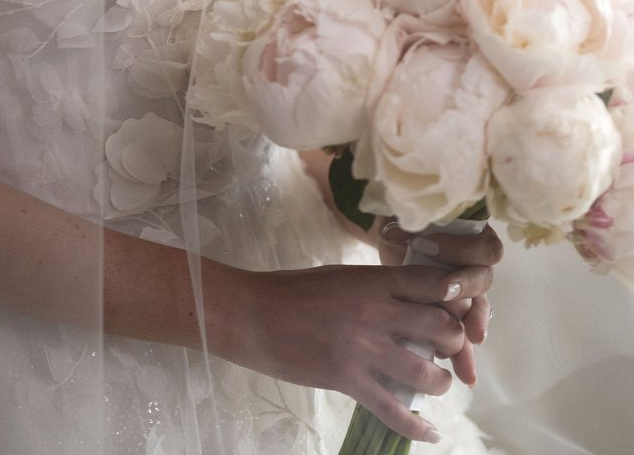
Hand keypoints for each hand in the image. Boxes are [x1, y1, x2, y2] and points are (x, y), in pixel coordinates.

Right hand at [211, 258, 494, 444]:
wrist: (254, 313)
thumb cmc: (293, 290)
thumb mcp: (342, 277)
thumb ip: (377, 289)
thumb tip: (408, 304)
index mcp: (374, 281)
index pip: (434, 284)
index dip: (456, 298)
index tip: (455, 309)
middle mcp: (376, 311)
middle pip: (442, 328)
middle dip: (454, 343)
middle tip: (447, 350)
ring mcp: (363, 348)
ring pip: (426, 372)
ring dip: (439, 382)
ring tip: (435, 383)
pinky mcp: (348, 379)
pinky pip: (394, 410)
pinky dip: (417, 426)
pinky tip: (430, 433)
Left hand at [374, 217, 503, 389]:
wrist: (393, 251)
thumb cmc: (402, 230)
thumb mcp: (406, 222)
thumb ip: (411, 227)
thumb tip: (403, 234)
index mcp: (471, 239)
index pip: (482, 246)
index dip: (461, 248)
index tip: (428, 247)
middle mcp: (475, 267)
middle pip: (483, 278)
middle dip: (466, 286)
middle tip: (447, 292)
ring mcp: (468, 293)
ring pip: (479, 310)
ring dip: (475, 325)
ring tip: (473, 339)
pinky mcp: (455, 317)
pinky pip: (465, 335)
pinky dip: (465, 354)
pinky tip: (464, 373)